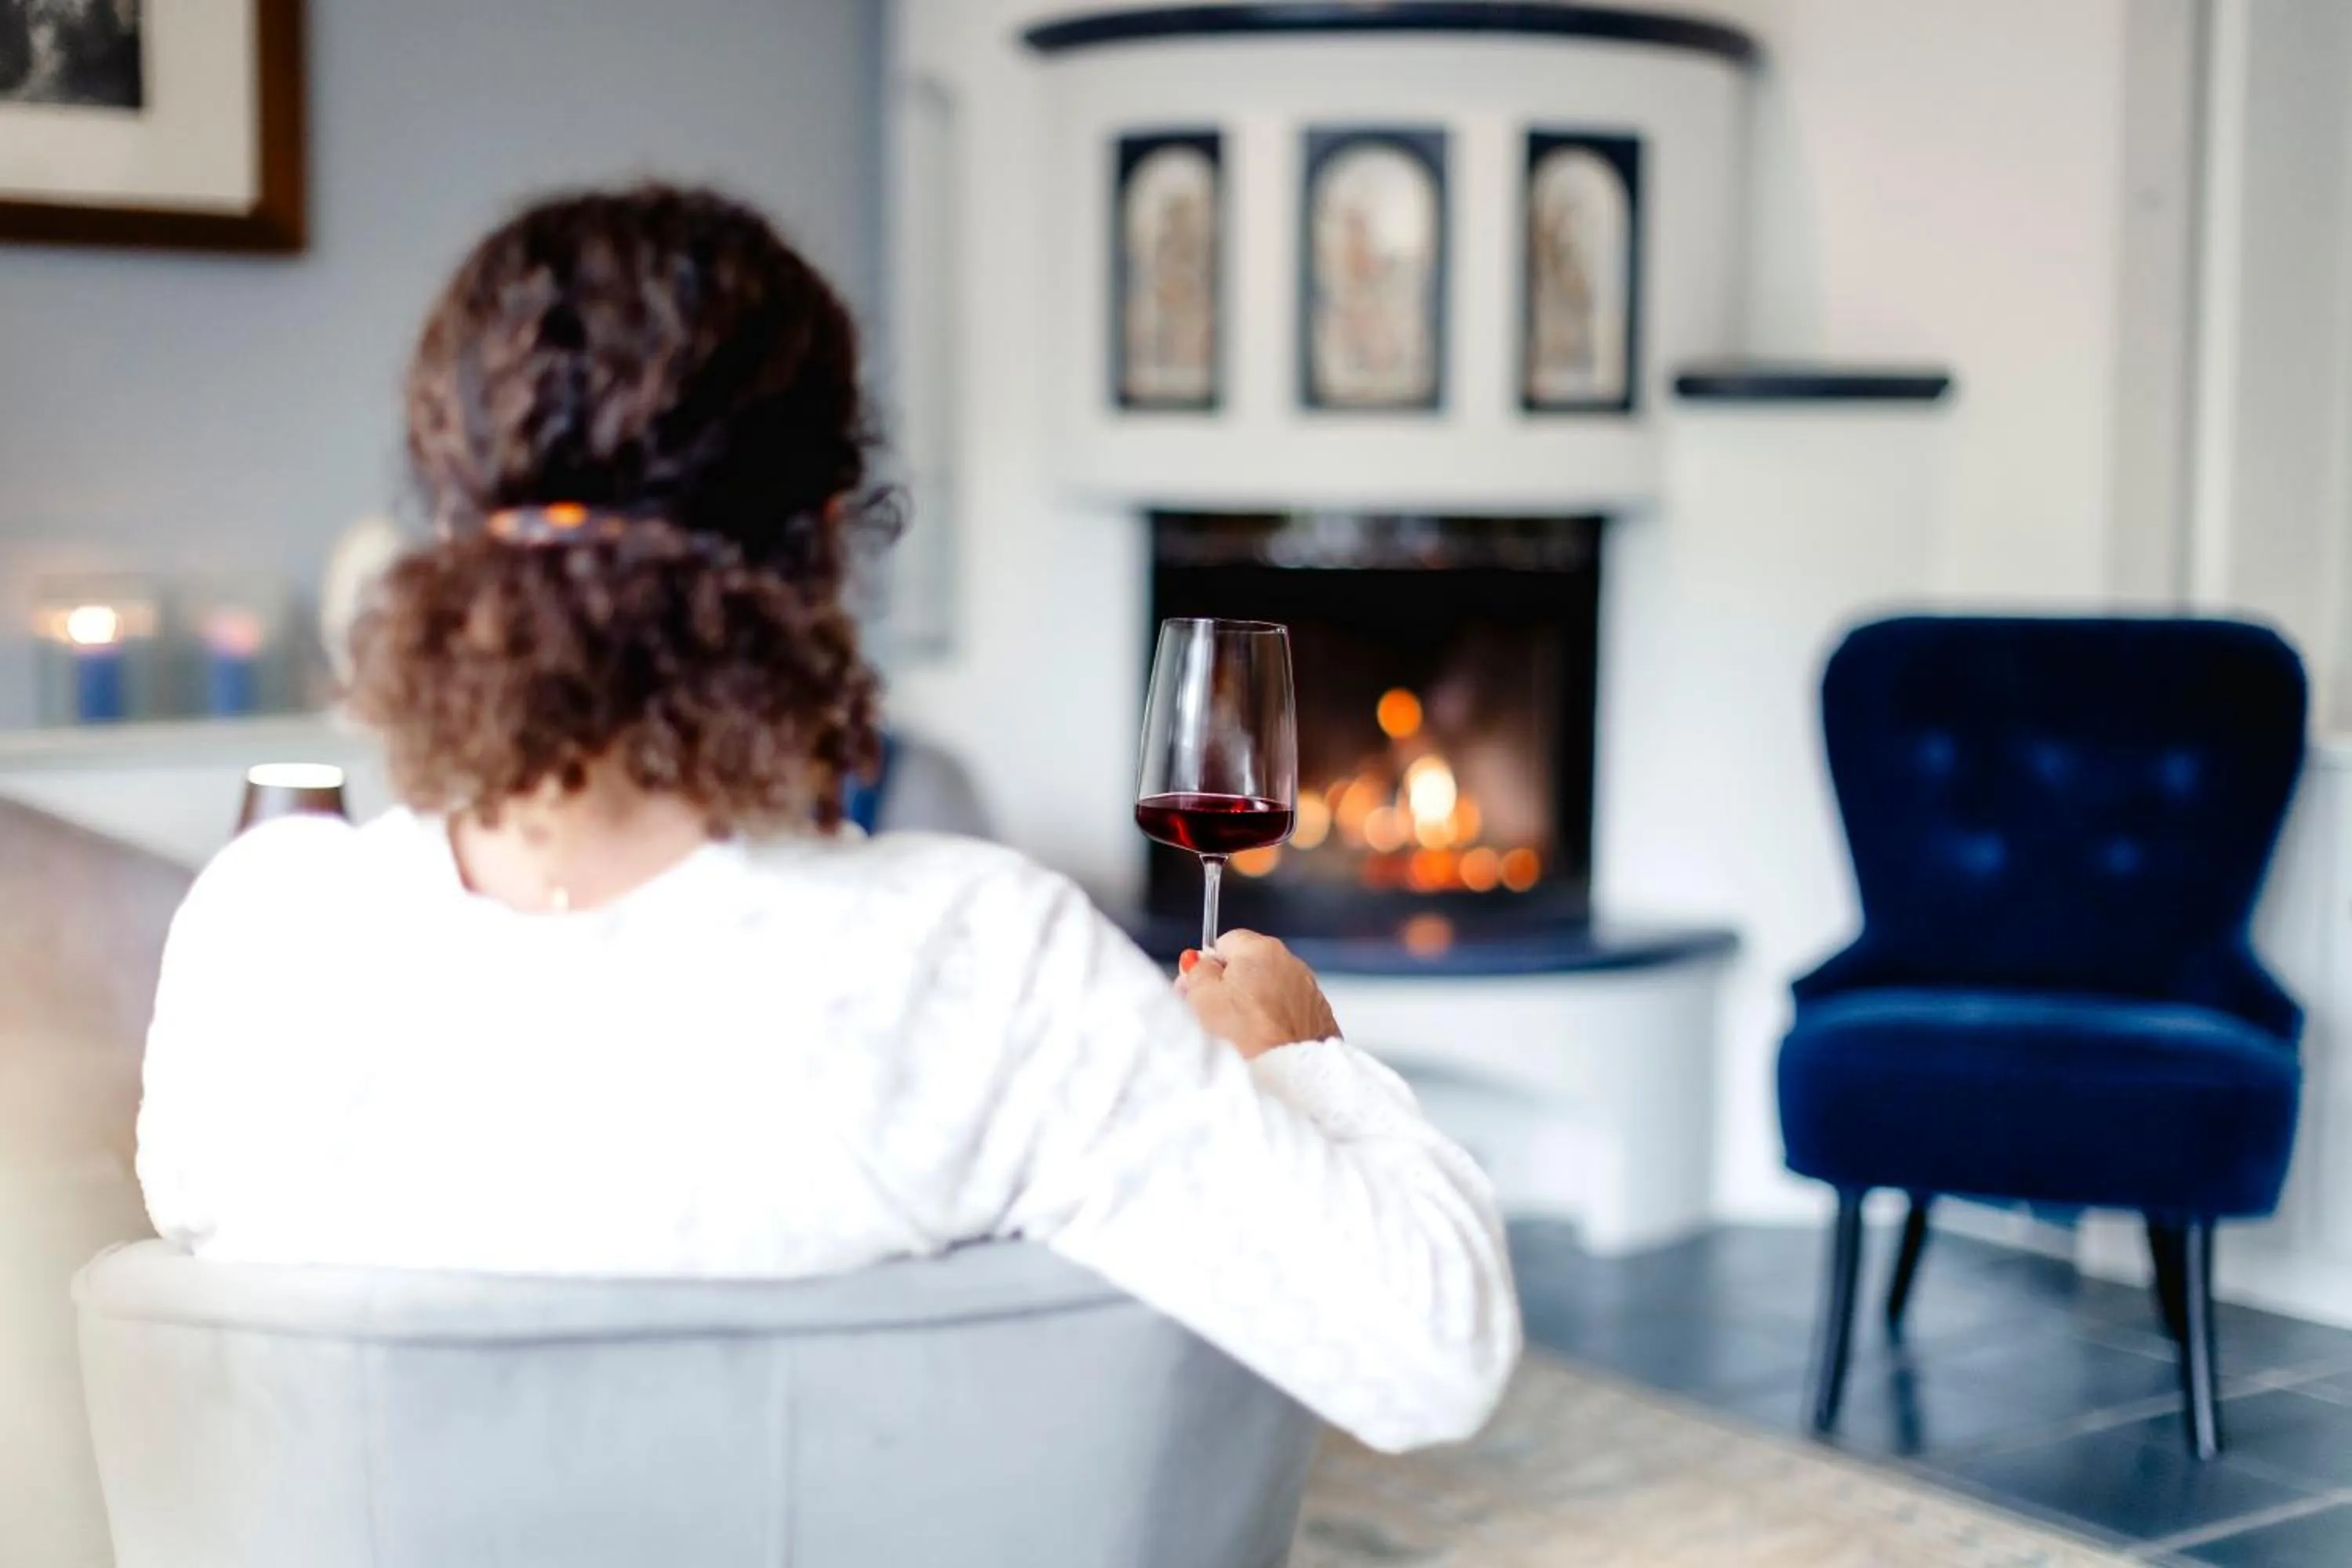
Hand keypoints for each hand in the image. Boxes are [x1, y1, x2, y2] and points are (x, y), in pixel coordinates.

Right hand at [1175, 930, 1340, 1059]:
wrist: (1286, 1078)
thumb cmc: (1244, 1038)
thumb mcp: (1201, 998)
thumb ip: (1197, 972)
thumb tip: (1197, 964)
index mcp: (1261, 950)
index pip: (1226, 942)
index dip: (1209, 966)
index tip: (1199, 988)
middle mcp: (1292, 964)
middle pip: (1252, 966)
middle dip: (1232, 986)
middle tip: (1213, 1014)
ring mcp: (1310, 992)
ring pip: (1273, 990)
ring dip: (1256, 1007)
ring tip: (1241, 1035)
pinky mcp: (1321, 1020)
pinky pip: (1291, 1014)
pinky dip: (1277, 1025)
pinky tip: (1265, 1043)